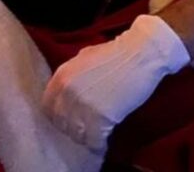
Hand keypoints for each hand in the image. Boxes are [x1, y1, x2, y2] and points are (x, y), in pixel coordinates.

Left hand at [42, 14, 189, 151]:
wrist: (144, 51)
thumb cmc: (120, 52)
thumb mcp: (87, 56)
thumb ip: (74, 73)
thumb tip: (69, 88)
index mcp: (62, 76)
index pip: (49, 107)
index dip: (60, 115)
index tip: (71, 118)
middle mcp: (67, 92)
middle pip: (62, 123)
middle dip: (73, 127)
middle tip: (86, 127)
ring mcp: (83, 105)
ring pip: (77, 133)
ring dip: (86, 136)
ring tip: (96, 135)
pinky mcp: (100, 116)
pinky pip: (94, 139)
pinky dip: (99, 143)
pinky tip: (104, 141)